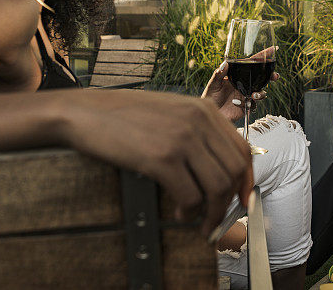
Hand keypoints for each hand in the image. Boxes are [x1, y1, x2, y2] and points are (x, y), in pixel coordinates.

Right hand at [60, 90, 253, 237]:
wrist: (85, 111)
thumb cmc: (124, 115)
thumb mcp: (171, 111)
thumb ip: (197, 130)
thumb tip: (218, 166)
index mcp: (204, 109)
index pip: (242, 148)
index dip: (247, 179)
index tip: (242, 199)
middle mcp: (199, 121)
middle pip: (235, 170)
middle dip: (232, 201)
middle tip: (219, 219)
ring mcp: (182, 138)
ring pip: (218, 186)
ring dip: (213, 213)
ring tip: (201, 223)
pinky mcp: (161, 158)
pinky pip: (190, 196)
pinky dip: (190, 213)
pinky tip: (180, 214)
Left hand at [201, 57, 278, 121]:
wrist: (210, 114)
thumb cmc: (210, 97)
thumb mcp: (213, 84)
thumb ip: (219, 74)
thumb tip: (225, 63)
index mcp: (238, 75)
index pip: (252, 64)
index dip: (263, 57)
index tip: (273, 49)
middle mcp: (244, 84)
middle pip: (261, 78)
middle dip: (270, 76)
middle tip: (274, 76)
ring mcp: (246, 95)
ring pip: (261, 92)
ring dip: (261, 93)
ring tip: (254, 95)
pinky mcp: (246, 107)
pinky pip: (253, 105)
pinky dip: (250, 104)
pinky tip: (239, 103)